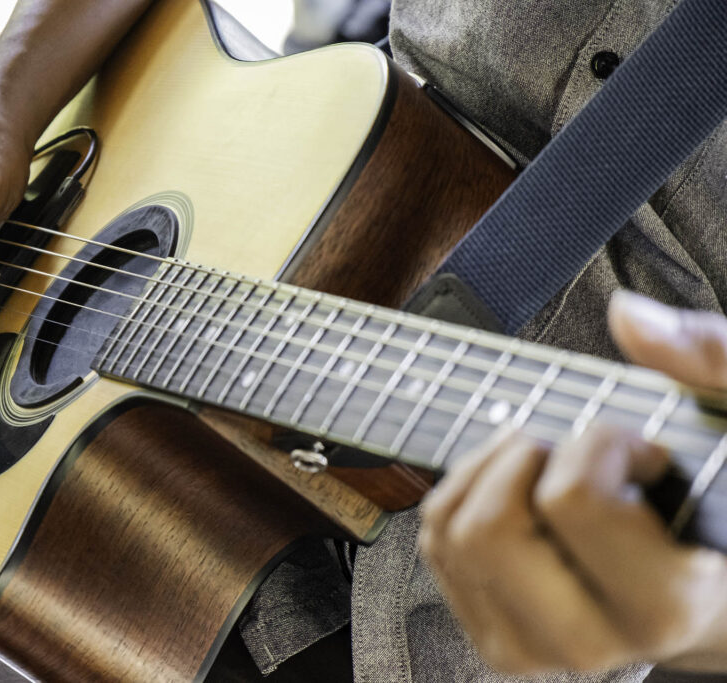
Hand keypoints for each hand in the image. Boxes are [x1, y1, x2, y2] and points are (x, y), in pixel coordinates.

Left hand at [418, 290, 726, 673]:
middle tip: (578, 450)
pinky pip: (436, 541)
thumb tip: (629, 317)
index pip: (573, 500)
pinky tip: (522, 493)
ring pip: (450, 531)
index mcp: (664, 605)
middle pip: (489, 528)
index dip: (600, 444)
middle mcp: (589, 642)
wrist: (713, 597)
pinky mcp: (493, 634)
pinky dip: (466, 494)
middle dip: (527, 458)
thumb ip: (712, 363)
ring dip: (491, 471)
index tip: (642, 449)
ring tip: (551, 466)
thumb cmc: (723, 507)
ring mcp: (532, 648)